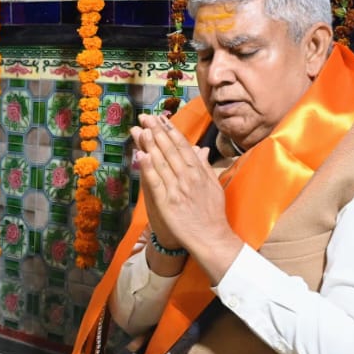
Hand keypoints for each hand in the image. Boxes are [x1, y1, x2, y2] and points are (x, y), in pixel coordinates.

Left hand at [131, 114, 242, 281]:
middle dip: (157, 131)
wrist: (211, 237)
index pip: (183, 146)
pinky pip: (155, 182)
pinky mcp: (167, 203)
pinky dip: (148, 168)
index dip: (170, 131)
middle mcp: (188, 177)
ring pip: (162, 162)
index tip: (161, 118)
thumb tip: (201, 149)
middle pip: (170, 150)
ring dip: (150, 144)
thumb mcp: (213, 186)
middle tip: (145, 116)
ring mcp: (177, 189)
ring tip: (141, 129)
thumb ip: (205, 167)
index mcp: (199, 172)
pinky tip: (140, 155)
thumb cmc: (212, 213)